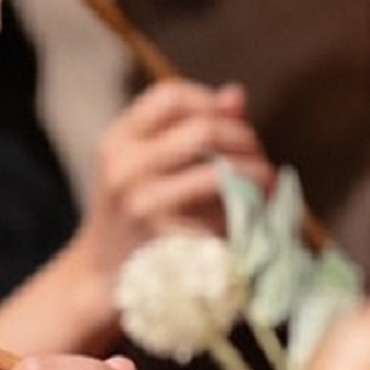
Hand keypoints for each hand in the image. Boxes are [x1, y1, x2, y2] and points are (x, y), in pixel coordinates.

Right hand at [84, 79, 266, 282]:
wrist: (102, 274)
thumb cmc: (134, 214)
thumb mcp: (146, 165)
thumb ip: (188, 128)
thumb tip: (236, 95)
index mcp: (119, 139)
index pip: (170, 96)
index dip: (210, 102)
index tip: (232, 120)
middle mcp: (125, 165)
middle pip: (203, 130)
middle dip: (244, 139)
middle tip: (260, 156)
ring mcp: (142, 203)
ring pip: (217, 172)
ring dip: (255, 174)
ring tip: (267, 183)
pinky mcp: (164, 239)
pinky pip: (220, 215)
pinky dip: (245, 212)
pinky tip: (251, 216)